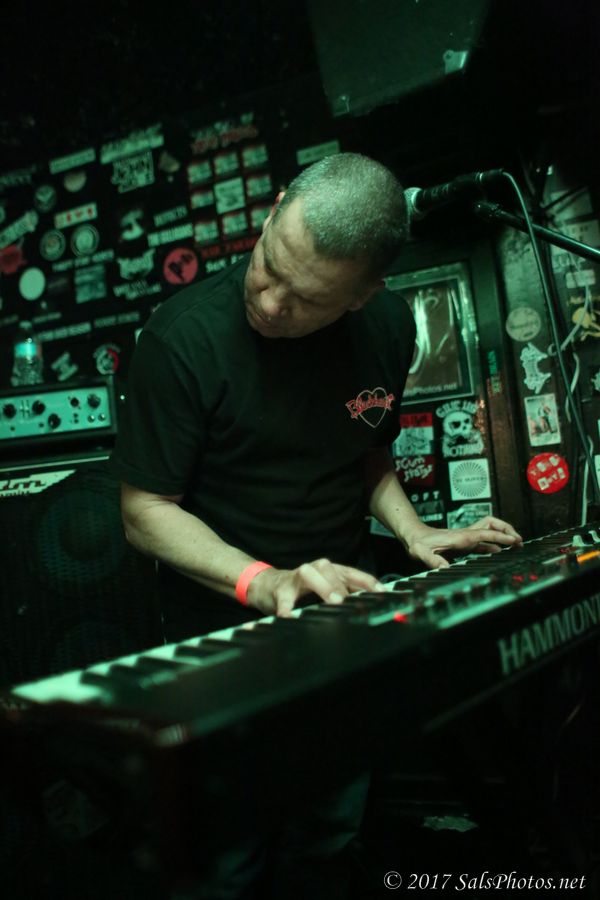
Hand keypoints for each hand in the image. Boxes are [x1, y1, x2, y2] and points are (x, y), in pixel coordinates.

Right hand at [246, 558, 381, 616]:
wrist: (268, 585)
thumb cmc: (303, 588)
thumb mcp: (328, 587)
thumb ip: (348, 593)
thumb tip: (374, 605)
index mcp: (331, 571)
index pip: (353, 574)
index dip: (369, 582)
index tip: (383, 594)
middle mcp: (315, 569)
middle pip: (330, 569)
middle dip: (343, 583)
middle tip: (352, 599)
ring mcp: (296, 578)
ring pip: (309, 574)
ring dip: (323, 587)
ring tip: (332, 601)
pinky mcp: (280, 590)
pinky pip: (284, 599)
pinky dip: (288, 608)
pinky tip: (291, 616)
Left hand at [404, 516, 522, 569]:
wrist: (413, 536)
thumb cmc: (418, 543)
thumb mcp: (422, 553)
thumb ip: (433, 561)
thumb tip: (444, 569)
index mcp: (461, 536)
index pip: (486, 533)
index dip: (501, 537)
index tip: (514, 541)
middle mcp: (466, 534)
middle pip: (492, 524)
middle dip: (507, 529)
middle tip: (519, 540)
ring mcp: (466, 538)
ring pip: (489, 530)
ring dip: (502, 535)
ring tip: (515, 545)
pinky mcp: (464, 543)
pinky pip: (483, 542)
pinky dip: (494, 545)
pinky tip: (499, 553)